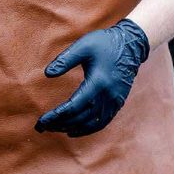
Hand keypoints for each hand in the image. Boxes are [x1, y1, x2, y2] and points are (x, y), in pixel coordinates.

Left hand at [35, 19, 149, 137]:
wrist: (131, 44)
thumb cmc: (104, 43)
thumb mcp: (83, 46)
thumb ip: (65, 60)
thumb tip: (47, 73)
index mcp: (98, 82)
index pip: (73, 106)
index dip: (56, 116)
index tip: (42, 120)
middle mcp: (107, 96)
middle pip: (81, 118)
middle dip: (60, 124)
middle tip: (43, 127)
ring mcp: (114, 101)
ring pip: (91, 123)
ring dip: (72, 128)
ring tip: (55, 129)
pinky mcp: (118, 102)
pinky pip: (102, 122)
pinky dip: (88, 129)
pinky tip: (74, 130)